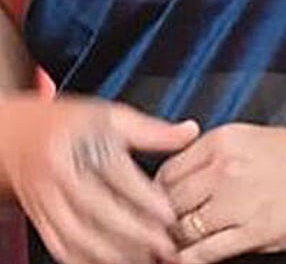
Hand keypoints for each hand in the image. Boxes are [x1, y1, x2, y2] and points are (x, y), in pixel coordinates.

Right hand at [0, 91, 198, 263]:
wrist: (18, 136)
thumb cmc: (69, 123)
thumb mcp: (110, 115)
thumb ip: (151, 129)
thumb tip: (189, 131)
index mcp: (77, 141)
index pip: (115, 173)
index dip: (144, 196)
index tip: (169, 214)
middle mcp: (58, 172)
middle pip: (97, 209)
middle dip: (133, 232)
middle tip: (164, 245)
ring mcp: (46, 199)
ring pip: (78, 235)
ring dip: (113, 253)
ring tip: (144, 258)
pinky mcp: (41, 220)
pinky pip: (63, 247)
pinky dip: (88, 260)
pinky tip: (113, 262)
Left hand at [156, 123, 285, 263]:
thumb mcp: (253, 139)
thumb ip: (215, 156)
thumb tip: (184, 179)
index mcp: (224, 139)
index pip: (169, 169)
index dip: (156, 192)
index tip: (155, 205)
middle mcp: (225, 168)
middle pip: (169, 200)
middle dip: (158, 220)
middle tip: (155, 232)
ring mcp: (238, 202)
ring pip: (182, 229)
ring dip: (172, 242)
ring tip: (164, 250)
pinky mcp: (253, 234)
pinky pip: (205, 253)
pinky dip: (188, 261)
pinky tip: (182, 262)